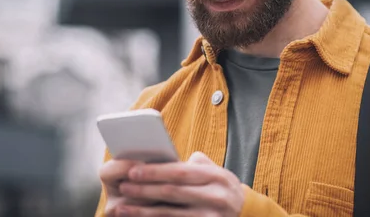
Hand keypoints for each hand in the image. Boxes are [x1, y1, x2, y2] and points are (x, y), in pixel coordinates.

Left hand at [100, 152, 244, 216]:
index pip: (180, 172)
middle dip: (144, 190)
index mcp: (216, 176)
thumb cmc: (224, 187)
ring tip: (122, 207)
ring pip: (170, 214)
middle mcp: (215, 197)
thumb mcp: (216, 171)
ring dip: (143, 210)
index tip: (133, 170)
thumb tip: (163, 158)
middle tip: (123, 187)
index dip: (155, 171)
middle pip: (172, 193)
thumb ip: (194, 164)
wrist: (247, 213)